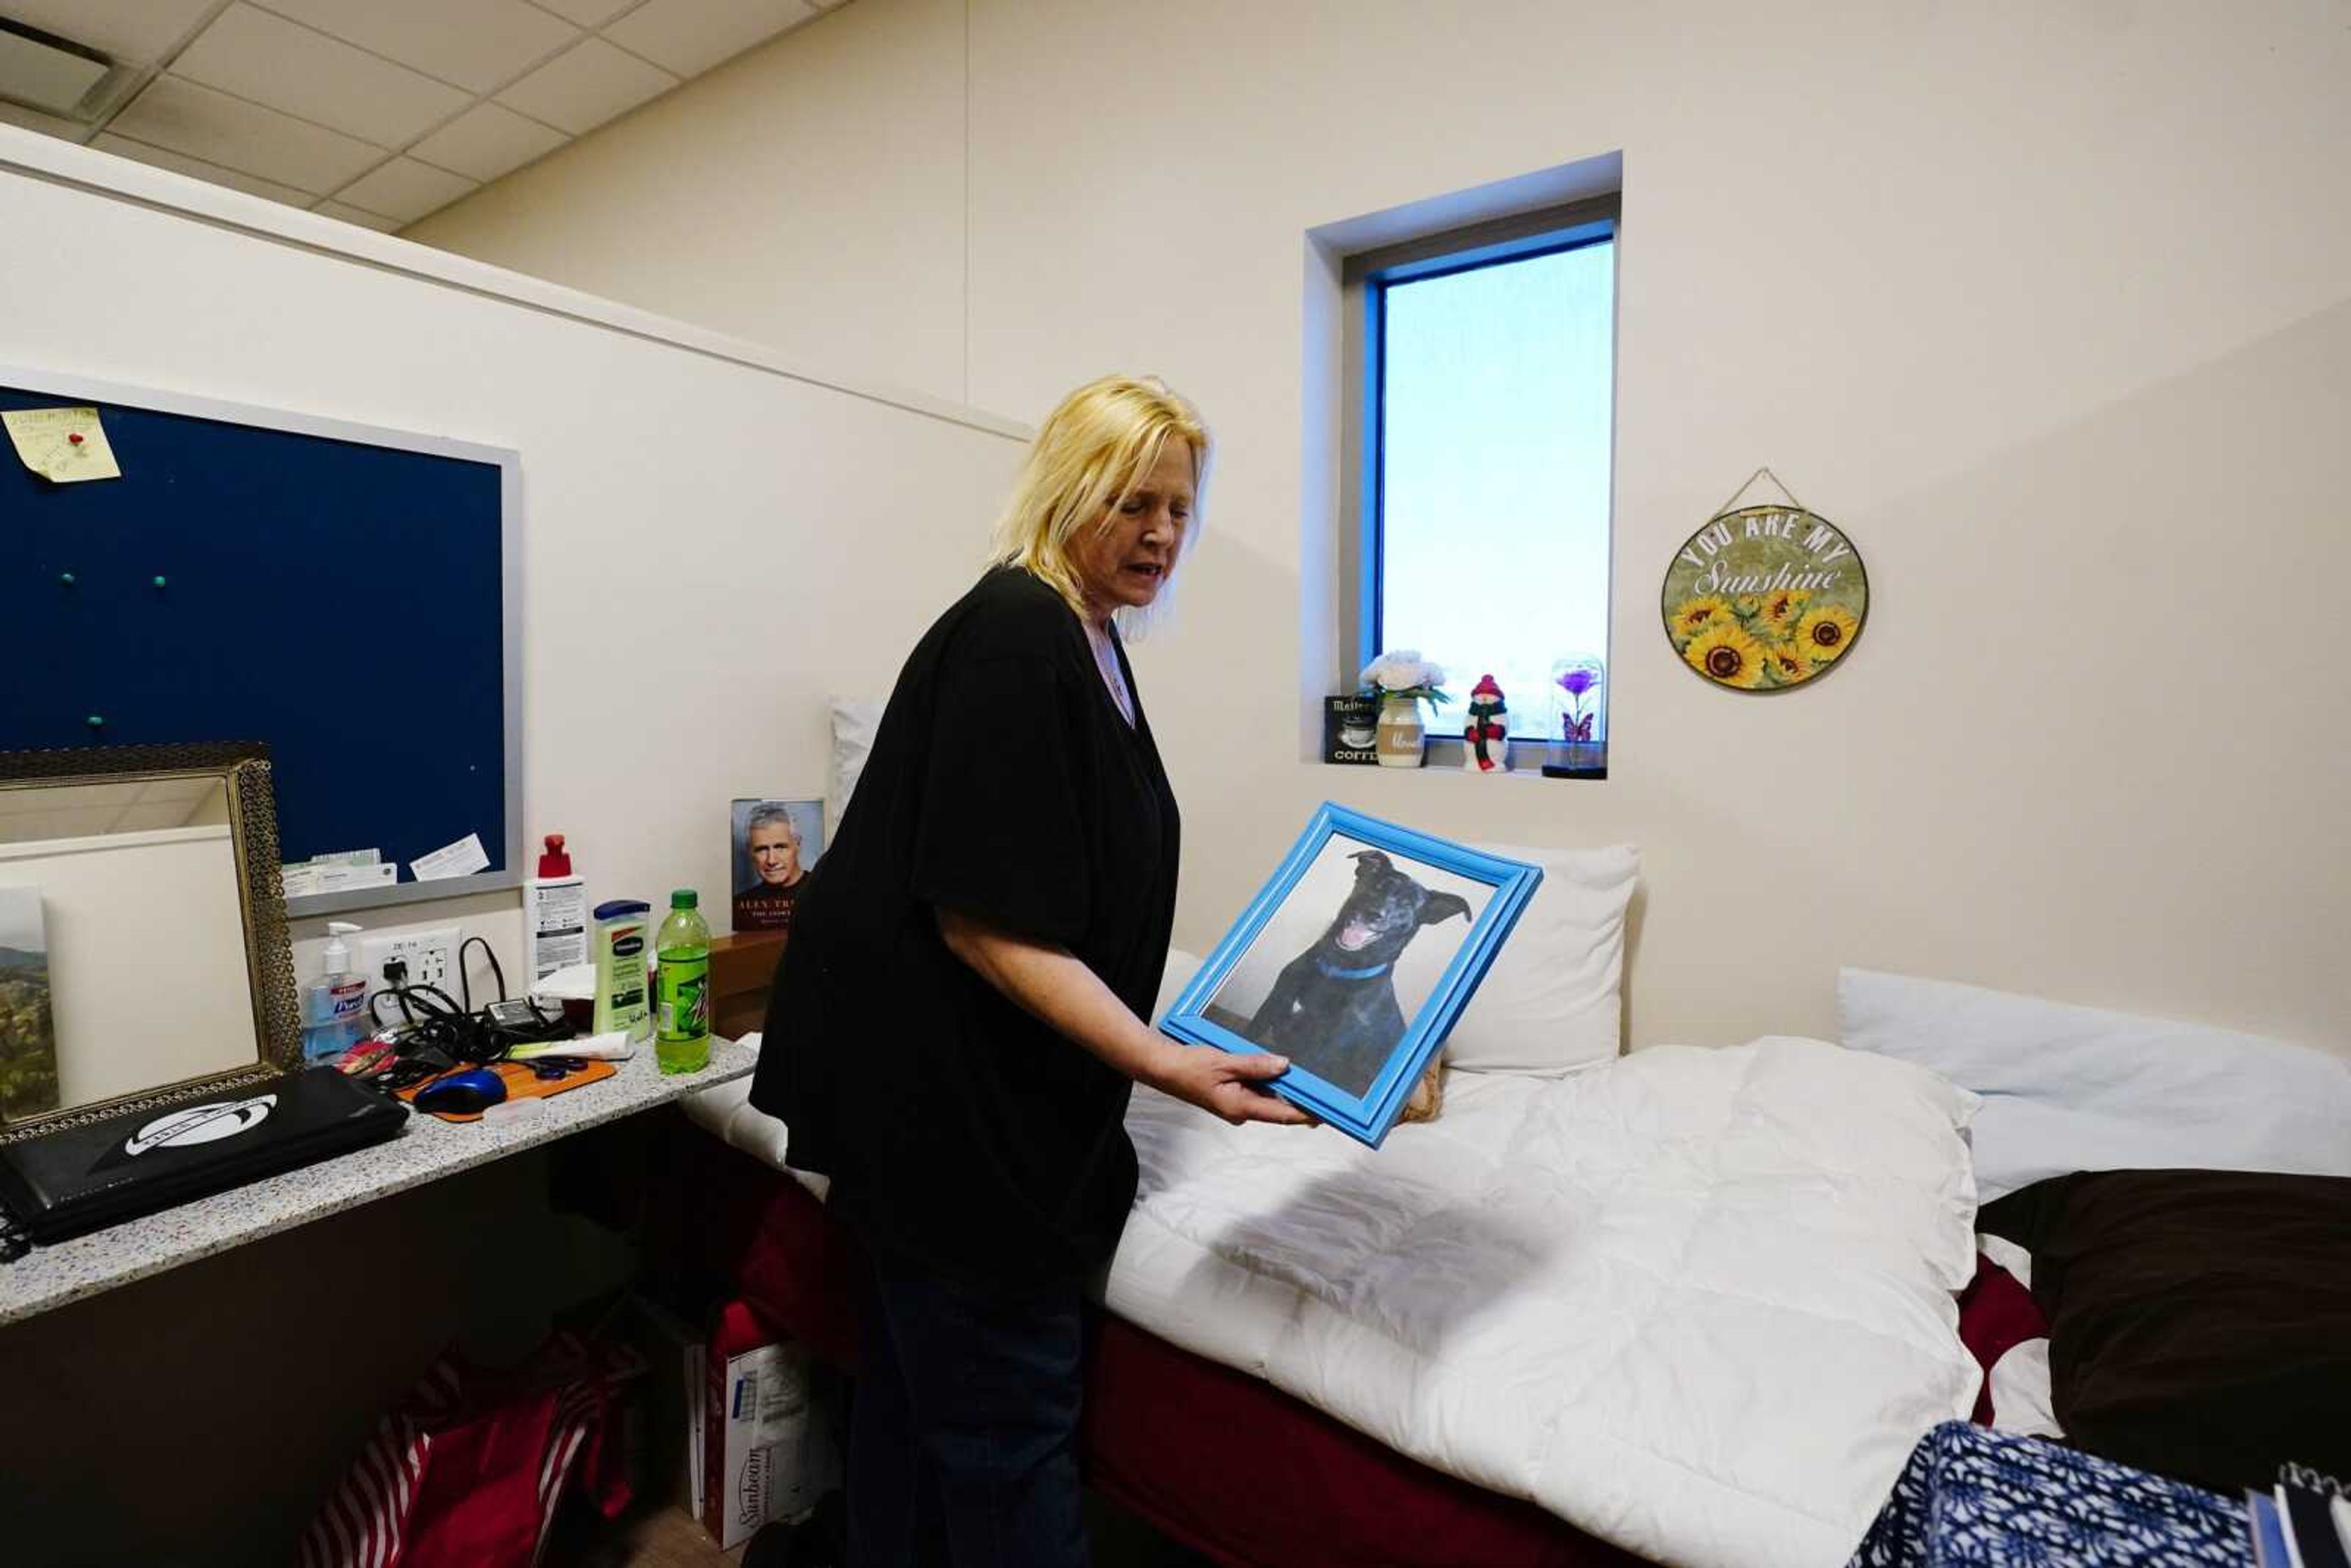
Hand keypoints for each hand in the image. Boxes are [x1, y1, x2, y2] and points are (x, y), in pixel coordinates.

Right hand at [1149, 1044, 1316, 1126]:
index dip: (1305, 1114)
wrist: (1164, 1068)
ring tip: (1302, 1073)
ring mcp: (1236, 1104)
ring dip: (1282, 1086)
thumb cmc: (1191, 1067)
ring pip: (1267, 1097)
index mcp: (1240, 1107)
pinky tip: (1276, 1068)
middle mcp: (1241, 1111)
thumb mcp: (1225, 1062)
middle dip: (1297, 1096)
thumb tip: (1284, 1065)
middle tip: (1320, 1084)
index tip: (1326, 1112)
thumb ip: (1256, 1065)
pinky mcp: (1232, 1096)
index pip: (1281, 1115)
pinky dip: (1267, 1081)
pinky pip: (1256, 1090)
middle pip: (1277, 1106)